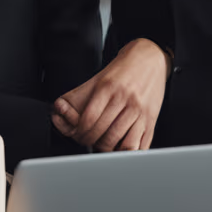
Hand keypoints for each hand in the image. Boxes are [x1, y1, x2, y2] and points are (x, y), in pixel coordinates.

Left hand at [51, 38, 168, 150]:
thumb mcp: (100, 77)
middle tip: (88, 142)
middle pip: (104, 133)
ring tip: (103, 145)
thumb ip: (82, 95)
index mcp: (108, 88)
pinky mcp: (151, 120)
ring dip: (110, 150)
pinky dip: (129, 153)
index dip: (80, 132)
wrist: (150, 58)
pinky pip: (140, 145)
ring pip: (122, 143)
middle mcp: (126, 100)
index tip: (78, 135)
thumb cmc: (124, 69)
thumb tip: (60, 108)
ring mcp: (140, 111)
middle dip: (92, 142)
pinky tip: (121, 149)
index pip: (90, 118)